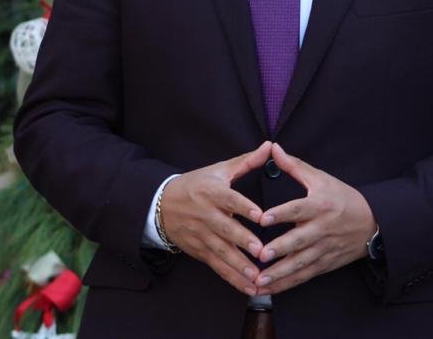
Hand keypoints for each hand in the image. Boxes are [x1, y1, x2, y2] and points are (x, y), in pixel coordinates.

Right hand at [158, 141, 271, 294]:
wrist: (162, 204)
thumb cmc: (197, 184)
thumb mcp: (219, 170)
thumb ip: (246, 161)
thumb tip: (270, 146)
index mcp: (211, 192)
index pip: (229, 199)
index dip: (243, 207)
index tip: (260, 215)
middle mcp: (205, 214)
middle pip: (225, 229)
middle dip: (242, 241)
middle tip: (261, 251)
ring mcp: (201, 235)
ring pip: (221, 251)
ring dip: (239, 265)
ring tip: (257, 276)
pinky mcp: (199, 251)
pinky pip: (217, 266)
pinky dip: (232, 277)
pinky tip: (249, 286)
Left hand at [253, 143, 376, 293]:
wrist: (372, 223)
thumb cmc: (342, 198)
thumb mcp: (321, 179)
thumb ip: (294, 166)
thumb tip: (273, 148)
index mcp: (320, 205)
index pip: (298, 209)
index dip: (281, 214)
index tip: (262, 218)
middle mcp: (322, 229)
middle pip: (299, 240)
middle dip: (280, 249)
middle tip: (260, 255)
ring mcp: (323, 249)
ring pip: (300, 264)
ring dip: (279, 273)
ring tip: (259, 280)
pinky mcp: (324, 264)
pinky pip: (303, 276)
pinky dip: (286, 284)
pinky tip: (268, 289)